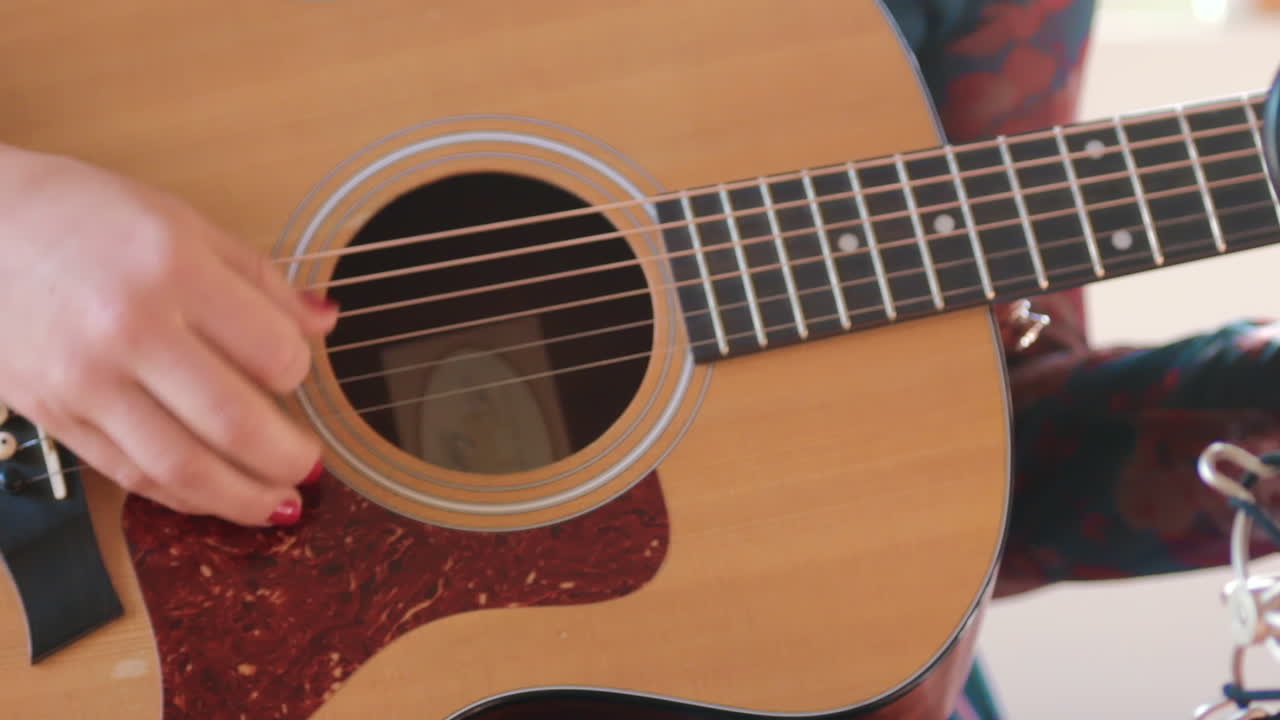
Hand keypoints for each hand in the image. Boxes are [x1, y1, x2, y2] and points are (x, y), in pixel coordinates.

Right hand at [0, 143, 336, 525]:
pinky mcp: (54, 416)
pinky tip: (214, 498)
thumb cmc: (84, 216)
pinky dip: (182, 497)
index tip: (297, 372)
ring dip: (242, 500)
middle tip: (312, 466)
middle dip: (287, 457)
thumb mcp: (184, 224)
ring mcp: (85, 381)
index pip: (271, 352)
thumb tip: (325, 322)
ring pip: (181, 468)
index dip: (300, 372)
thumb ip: (260, 280)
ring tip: (278, 505)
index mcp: (173, 270)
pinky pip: (130, 474)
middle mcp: (129, 330)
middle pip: (233, 423)